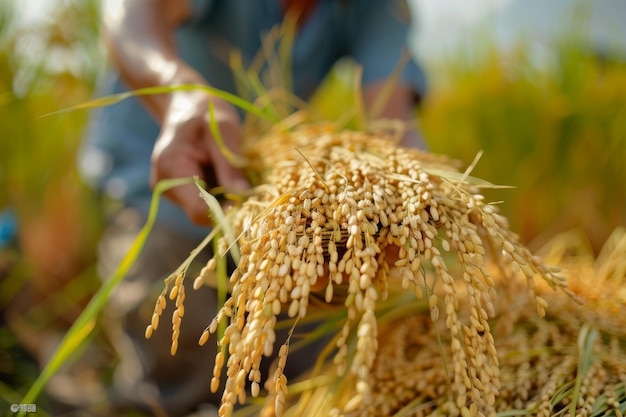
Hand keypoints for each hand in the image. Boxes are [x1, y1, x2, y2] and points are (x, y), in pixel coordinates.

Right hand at [150, 90, 249, 224]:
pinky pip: (204, 199)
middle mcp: (165, 185)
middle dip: (228, 202)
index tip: (251, 202)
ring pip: (205, 208)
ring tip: (230, 168)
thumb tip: (243, 198)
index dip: (227, 213)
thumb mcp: (224, 130)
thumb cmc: (205, 110)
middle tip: (247, 181)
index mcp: (171, 169)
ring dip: (224, 195)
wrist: (184, 100)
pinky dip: (218, 191)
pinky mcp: (178, 190)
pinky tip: (221, 170)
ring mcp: (170, 189)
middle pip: (204, 213)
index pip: (201, 211)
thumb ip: (230, 166)